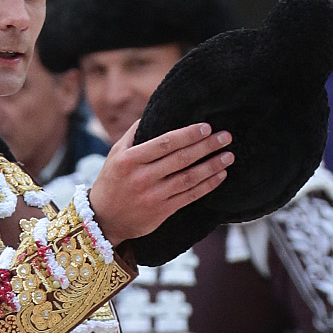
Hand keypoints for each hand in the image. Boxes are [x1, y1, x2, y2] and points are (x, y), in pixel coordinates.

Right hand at [89, 121, 233, 247]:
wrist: (104, 219)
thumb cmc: (111, 181)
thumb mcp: (116, 154)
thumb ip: (134, 134)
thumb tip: (154, 112)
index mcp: (131, 159)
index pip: (165, 143)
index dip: (188, 135)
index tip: (206, 127)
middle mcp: (143, 177)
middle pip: (181, 159)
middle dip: (206, 147)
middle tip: (225, 137)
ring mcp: (153, 196)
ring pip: (189, 178)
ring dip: (212, 166)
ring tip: (229, 156)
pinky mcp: (162, 211)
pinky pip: (189, 196)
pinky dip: (207, 186)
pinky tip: (220, 176)